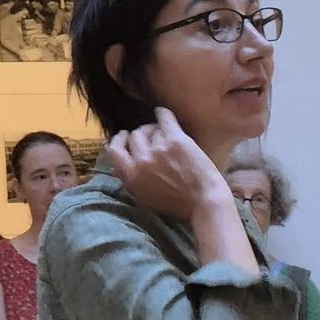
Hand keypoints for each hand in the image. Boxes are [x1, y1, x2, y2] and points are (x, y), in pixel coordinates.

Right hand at [106, 108, 228, 222]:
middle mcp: (141, 160)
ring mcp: (157, 148)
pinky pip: (164, 118)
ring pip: (151, 129)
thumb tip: (117, 167)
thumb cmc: (178, 206)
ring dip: (156, 130)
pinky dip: (163, 114)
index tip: (125, 137)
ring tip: (165, 133)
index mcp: (131, 175)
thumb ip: (131, 180)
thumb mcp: (146, 198)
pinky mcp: (175, 140)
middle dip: (142, 135)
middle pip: (134, 136)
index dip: (119, 141)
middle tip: (152, 136)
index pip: (114, 150)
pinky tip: (163, 114)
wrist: (205, 203)